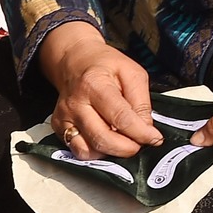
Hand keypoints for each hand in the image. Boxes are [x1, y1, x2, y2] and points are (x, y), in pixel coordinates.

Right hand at [36, 22, 160, 157]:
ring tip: (122, 140)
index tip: (154, 138)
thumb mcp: (132, 73)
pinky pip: (78, 151)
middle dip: (127, 147)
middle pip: (102, 139)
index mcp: (94, 84)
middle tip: (139, 143)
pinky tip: (105, 140)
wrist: (74, 61)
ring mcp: (64, 116)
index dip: (141, 133)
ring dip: (111, 152)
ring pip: (89, 150)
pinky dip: (96, 152)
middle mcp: (76, 103)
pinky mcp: (58, 127)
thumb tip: (146, 130)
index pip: (121, 118)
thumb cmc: (103, 65)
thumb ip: (141, 102)